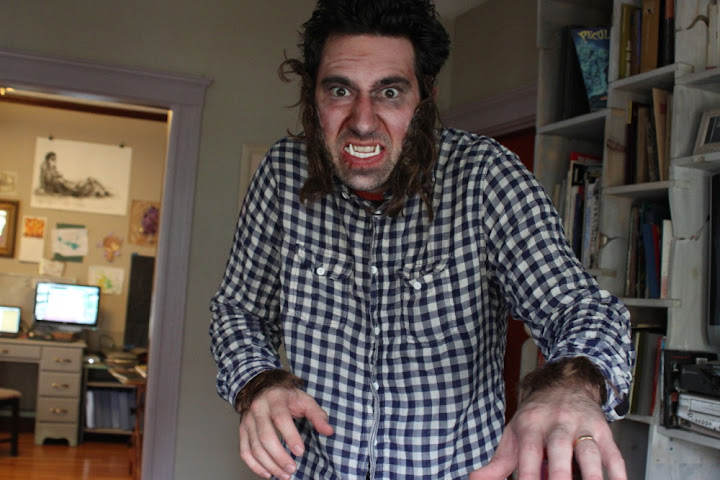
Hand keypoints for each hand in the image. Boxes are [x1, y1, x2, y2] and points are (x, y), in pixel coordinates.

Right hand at [238, 385, 333, 479]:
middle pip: (265, 436)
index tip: (300, 451)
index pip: (280, 418)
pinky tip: (267, 473)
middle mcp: (258, 408)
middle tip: (292, 468)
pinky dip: (254, 465)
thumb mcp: (305, 400)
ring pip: (254, 446)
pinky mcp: (242, 430)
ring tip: (284, 474)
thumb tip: (328, 431)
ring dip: (269, 464)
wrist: (264, 388)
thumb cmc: (287, 396)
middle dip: (279, 456)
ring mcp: (247, 420)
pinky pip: (244, 451)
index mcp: (275, 398)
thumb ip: (317, 415)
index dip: (290, 436)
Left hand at [468, 387, 625, 479]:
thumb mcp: (514, 434)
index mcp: (531, 425)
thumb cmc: (536, 417)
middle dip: (560, 475)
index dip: (528, 475)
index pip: (528, 453)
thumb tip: (474, 479)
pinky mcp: (604, 431)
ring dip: (591, 475)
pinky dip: (618, 473)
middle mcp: (557, 423)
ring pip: (589, 451)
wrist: (565, 384)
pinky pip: (614, 454)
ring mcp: (582, 426)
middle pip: (559, 450)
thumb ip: (498, 463)